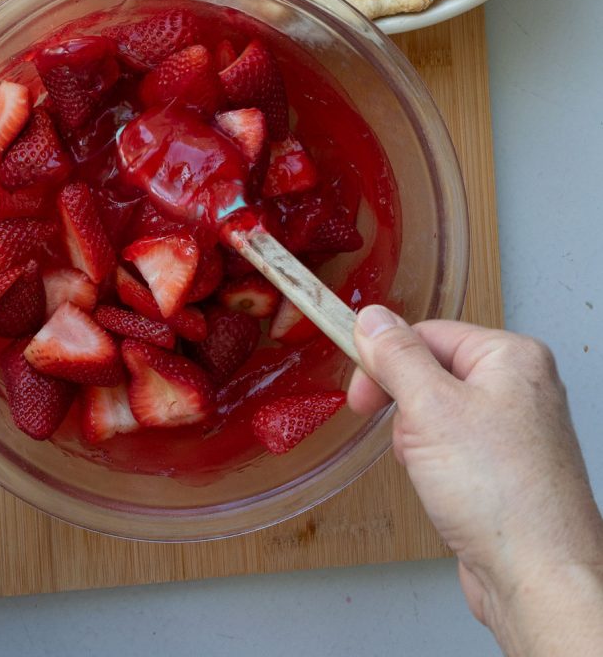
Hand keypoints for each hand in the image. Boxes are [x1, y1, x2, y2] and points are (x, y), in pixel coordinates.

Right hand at [348, 307, 602, 656]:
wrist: (538, 579)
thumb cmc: (503, 498)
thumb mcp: (430, 410)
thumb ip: (396, 357)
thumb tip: (372, 320)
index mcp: (512, 357)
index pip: (429, 333)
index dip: (387, 360)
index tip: (361, 389)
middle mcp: (521, 387)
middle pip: (434, 370)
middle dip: (406, 405)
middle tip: (396, 432)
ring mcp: (517, 429)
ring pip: (440, 411)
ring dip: (418, 437)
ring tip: (429, 467)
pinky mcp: (506, 467)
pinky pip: (454, 445)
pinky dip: (435, 462)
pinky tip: (441, 485)